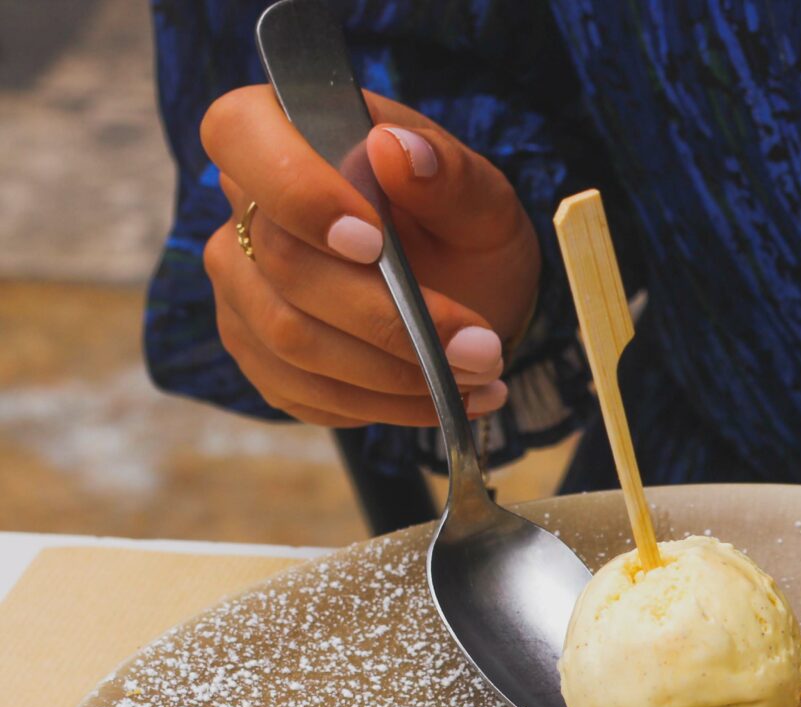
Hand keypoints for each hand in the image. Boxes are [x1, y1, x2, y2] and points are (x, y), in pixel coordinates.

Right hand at [200, 85, 540, 426]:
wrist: (467, 291)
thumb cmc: (463, 229)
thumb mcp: (482, 198)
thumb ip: (449, 173)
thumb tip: (396, 149)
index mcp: (285, 132)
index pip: (242, 137)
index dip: (297, 192)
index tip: (374, 243)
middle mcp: (245, 207)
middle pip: (283, 266)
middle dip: (388, 319)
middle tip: (480, 347)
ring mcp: (243, 285)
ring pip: (291, 340)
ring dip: (395, 374)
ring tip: (479, 377)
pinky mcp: (260, 352)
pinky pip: (304, 391)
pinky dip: (384, 406)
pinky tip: (444, 399)